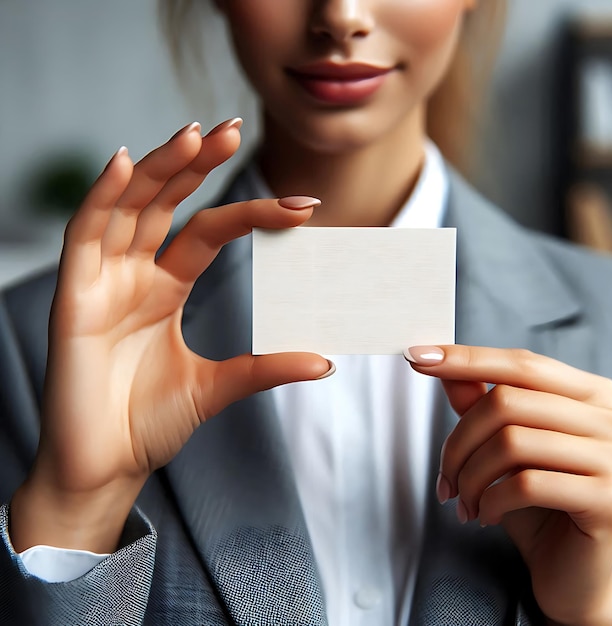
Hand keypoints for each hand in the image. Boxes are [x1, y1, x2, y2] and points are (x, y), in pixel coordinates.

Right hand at [10, 119, 331, 552]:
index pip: (210, 230)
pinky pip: (84, 236)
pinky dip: (102, 198)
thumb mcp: (218, 388)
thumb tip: (323, 360)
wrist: (104, 468)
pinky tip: (125, 163)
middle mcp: (134, 275)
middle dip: (197, 164)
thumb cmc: (148, 425)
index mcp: (165, 288)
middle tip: (234, 128)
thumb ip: (264, 368)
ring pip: (128, 206)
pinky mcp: (72, 299)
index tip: (301, 205)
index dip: (251, 212)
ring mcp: (102, 282)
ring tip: (196, 135)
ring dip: (158, 167)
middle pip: (166, 202)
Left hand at [405, 345, 611, 625]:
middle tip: (445, 475)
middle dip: (459, 441)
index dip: (466, 359)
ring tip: (463, 499)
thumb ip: (479, 400)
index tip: (419, 357)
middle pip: (506, 402)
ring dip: (470, 476)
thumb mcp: (503, 445)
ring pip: (511, 442)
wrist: (572, 571)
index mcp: (588, 394)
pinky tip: (486, 515)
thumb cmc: (537, 503)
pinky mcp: (609, 499)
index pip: (520, 364)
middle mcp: (609, 418)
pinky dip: (491, 500)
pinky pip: (526, 483)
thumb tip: (441, 362)